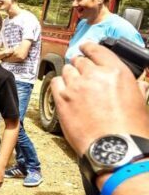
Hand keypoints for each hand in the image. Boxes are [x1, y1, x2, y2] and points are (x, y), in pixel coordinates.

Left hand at [51, 42, 148, 156]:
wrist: (114, 147)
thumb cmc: (131, 129)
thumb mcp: (140, 101)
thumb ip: (135, 87)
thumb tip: (137, 84)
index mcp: (116, 72)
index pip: (97, 50)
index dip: (89, 47)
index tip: (85, 47)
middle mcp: (94, 75)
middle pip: (80, 60)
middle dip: (80, 64)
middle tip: (81, 70)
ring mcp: (75, 87)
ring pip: (67, 70)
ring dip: (70, 74)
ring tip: (74, 82)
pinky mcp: (62, 100)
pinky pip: (55, 82)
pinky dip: (59, 83)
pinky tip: (63, 89)